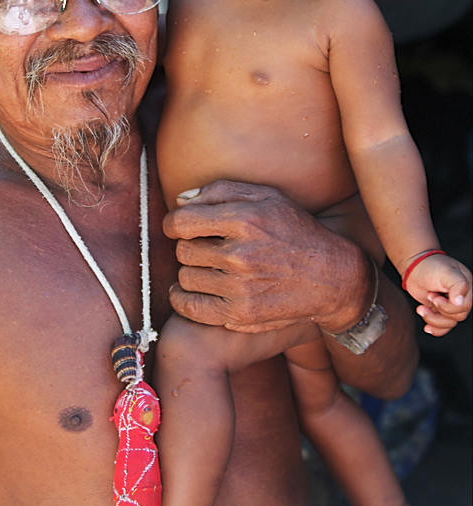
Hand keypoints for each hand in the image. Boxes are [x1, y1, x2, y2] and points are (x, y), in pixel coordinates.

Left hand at [163, 181, 373, 332]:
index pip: (182, 222)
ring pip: (185, 278)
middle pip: (183, 251)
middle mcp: (240, 255)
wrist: (331, 277)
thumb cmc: (295, 230)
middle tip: (206, 246)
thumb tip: (180, 201)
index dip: (173, 223)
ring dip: (192, 271)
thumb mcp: (267, 196)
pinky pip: (190, 307)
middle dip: (189, 246)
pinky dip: (183, 298)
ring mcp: (240, 288)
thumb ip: (221, 191)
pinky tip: (192, 289)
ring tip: (209, 266)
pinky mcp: (240, 314)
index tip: (178, 227)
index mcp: (245, 220)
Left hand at [404, 254, 471, 335]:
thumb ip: (458, 285)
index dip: (449, 306)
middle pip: (457, 316)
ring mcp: (450, 304)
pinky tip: (426, 328)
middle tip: (429, 296)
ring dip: (433, 319)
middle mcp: (461, 297)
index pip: (465, 306)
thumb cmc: (429, 266)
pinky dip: (435, 329)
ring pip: (449, 323)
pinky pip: (443, 327)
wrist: (413, 267)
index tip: (433, 296)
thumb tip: (460, 303)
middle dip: (440, 310)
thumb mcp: (445, 272)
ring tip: (421, 308)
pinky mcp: (440, 311)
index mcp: (466, 286)